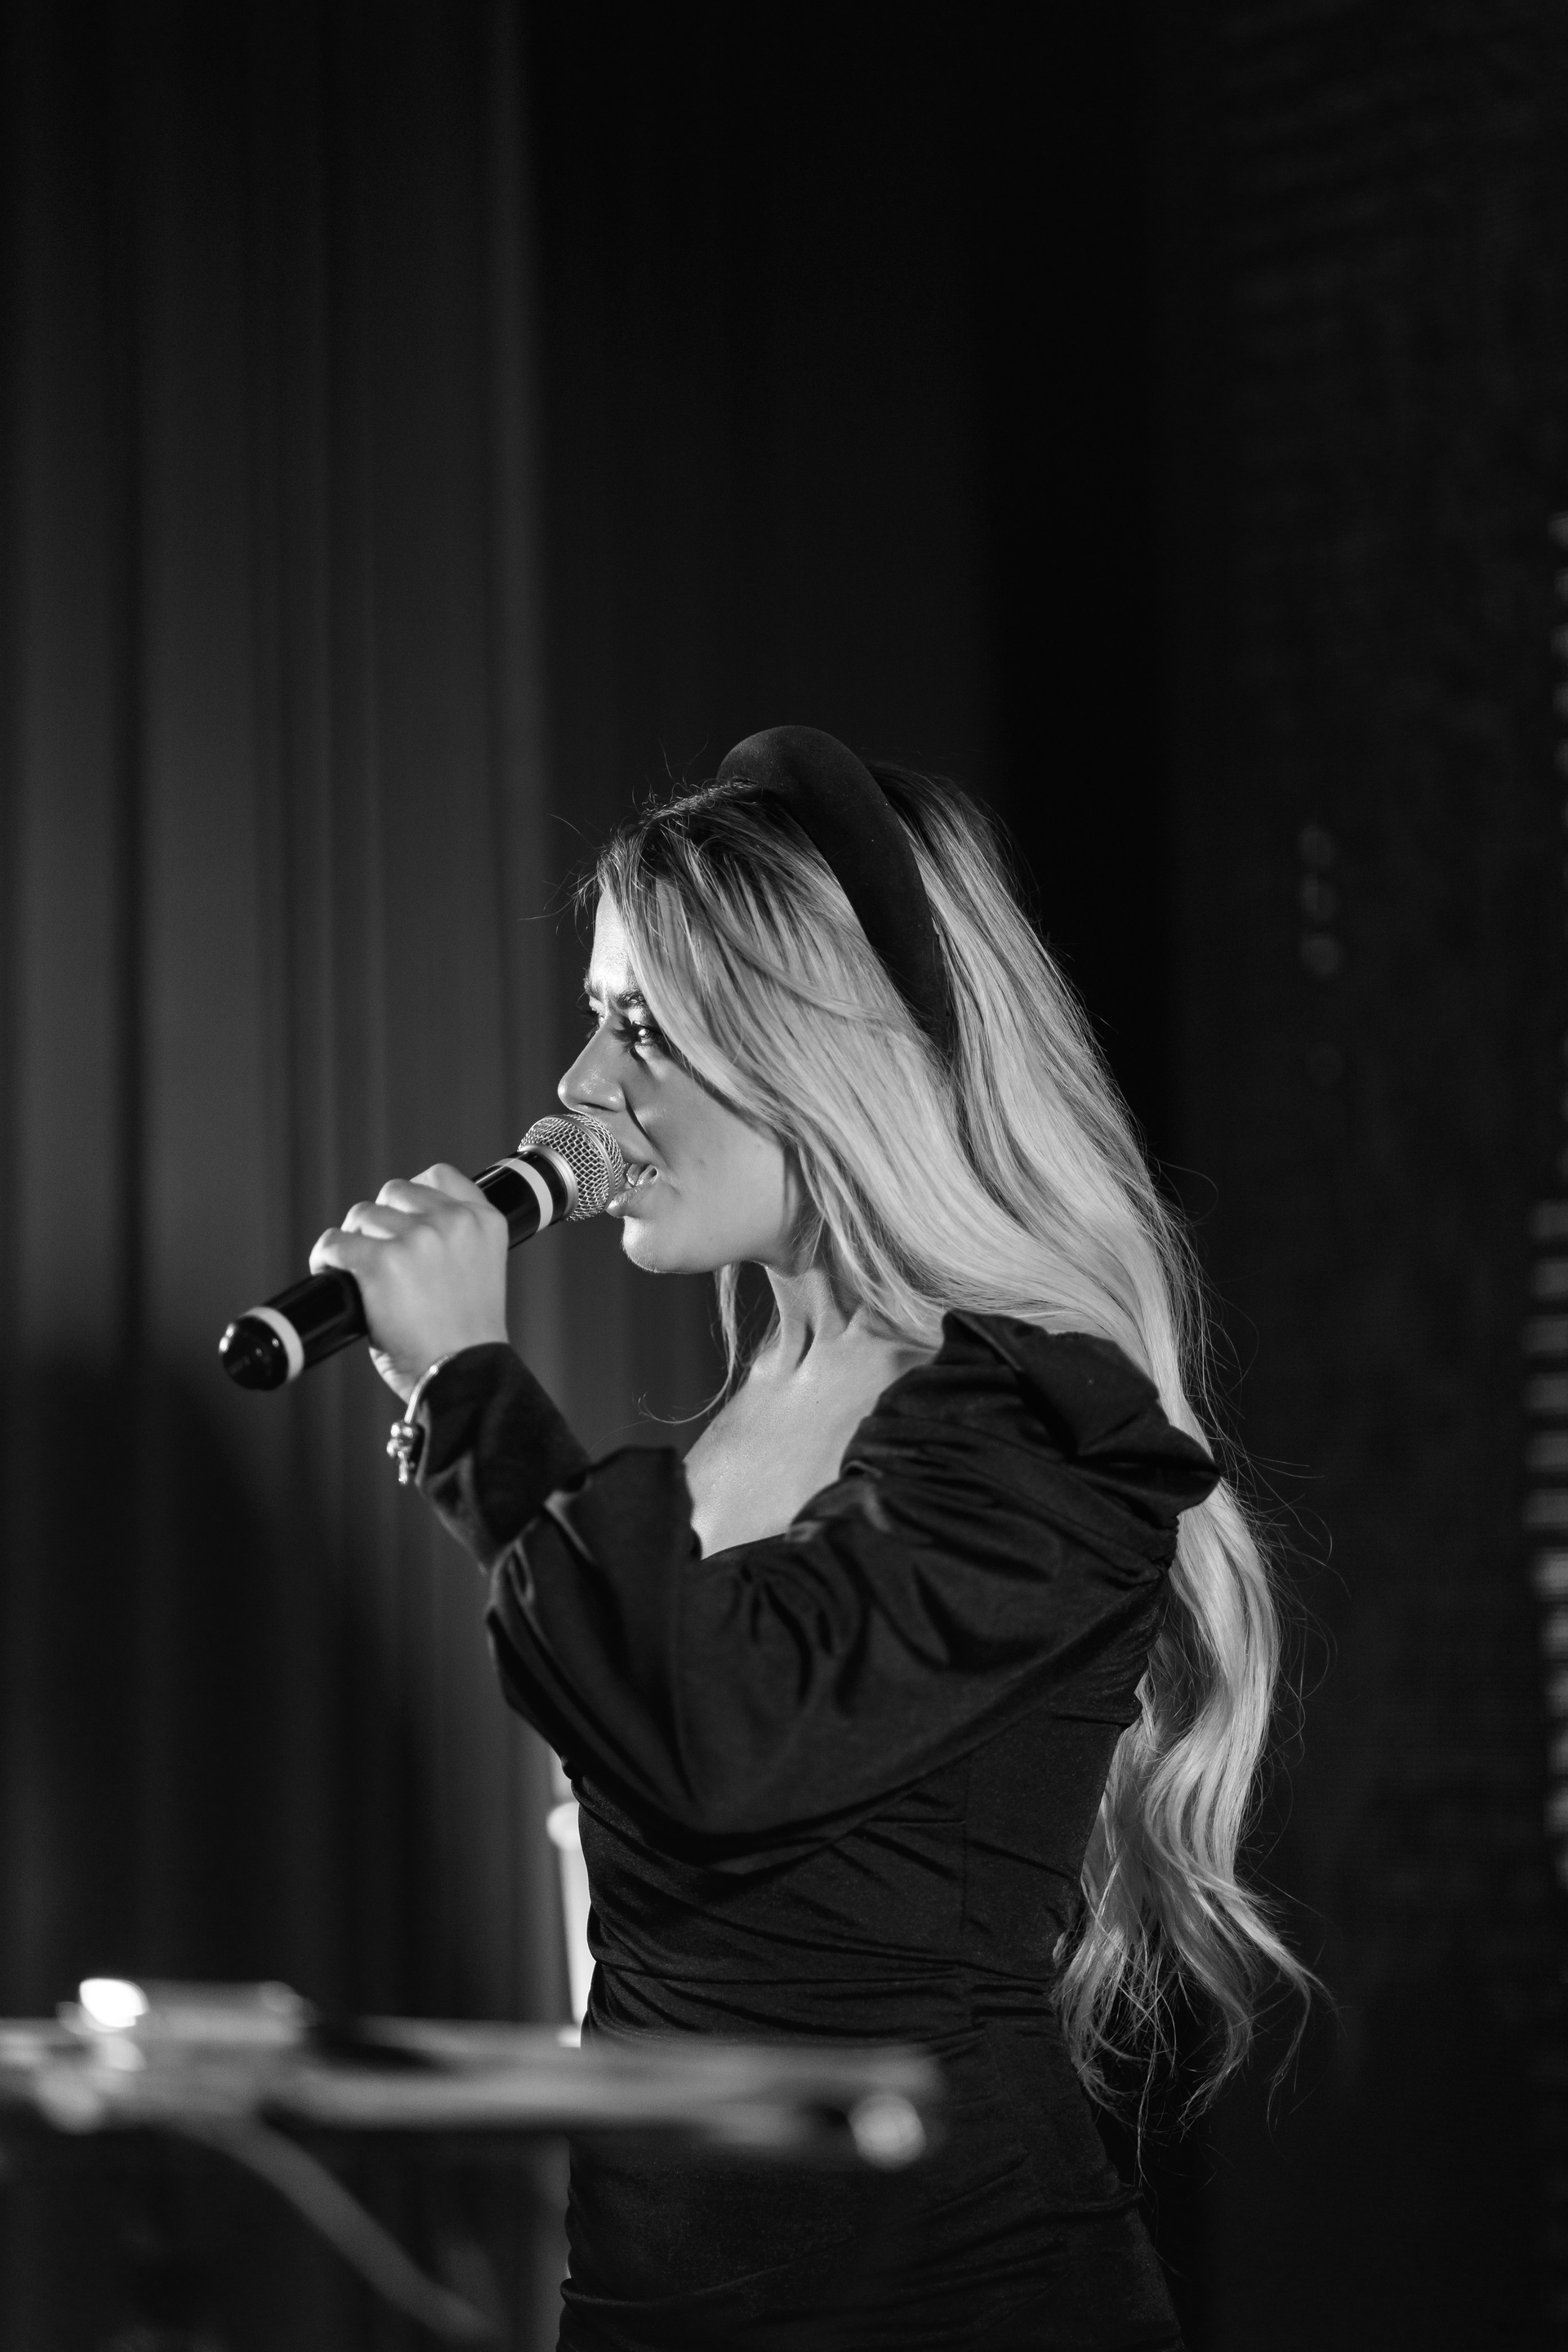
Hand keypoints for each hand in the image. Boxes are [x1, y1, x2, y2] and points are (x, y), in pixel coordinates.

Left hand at [310, 1164, 509, 1401]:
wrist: (465, 1375)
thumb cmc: (467, 1338)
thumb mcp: (478, 1271)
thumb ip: (451, 1241)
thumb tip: (399, 1228)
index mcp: (484, 1222)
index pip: (439, 1175)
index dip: (414, 1194)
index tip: (403, 1218)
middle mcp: (453, 1223)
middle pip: (393, 1191)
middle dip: (381, 1220)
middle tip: (378, 1255)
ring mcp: (417, 1239)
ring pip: (361, 1215)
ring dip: (355, 1241)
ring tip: (358, 1272)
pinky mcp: (382, 1262)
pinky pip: (335, 1243)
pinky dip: (326, 1259)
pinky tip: (332, 1274)